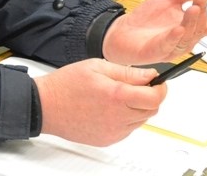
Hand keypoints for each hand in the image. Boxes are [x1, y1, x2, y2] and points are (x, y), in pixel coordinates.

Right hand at [34, 59, 165, 145]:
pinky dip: (125, 119)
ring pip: (140, 120)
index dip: (161, 88)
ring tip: (116, 96)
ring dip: (137, 108)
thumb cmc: (66, 84)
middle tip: (135, 86)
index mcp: (116, 95)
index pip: (155, 97)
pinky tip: (108, 108)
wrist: (46, 106)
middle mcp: (118, 117)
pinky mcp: (108, 140)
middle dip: (149, 97)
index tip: (158, 82)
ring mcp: (113, 131)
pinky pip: (127, 129)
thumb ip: (126, 71)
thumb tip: (149, 75)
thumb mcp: (96, 66)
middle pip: (151, 110)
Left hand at [102, 0, 206, 64]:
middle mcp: (183, 38)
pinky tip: (177, 29)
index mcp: (189, 26)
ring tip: (193, 8)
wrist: (120, 32)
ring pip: (187, 38)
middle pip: (200, 30)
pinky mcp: (155, 51)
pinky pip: (167, 46)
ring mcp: (170, 47)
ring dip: (191, 23)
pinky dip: (173, 37)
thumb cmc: (146, 20)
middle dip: (203, 15)